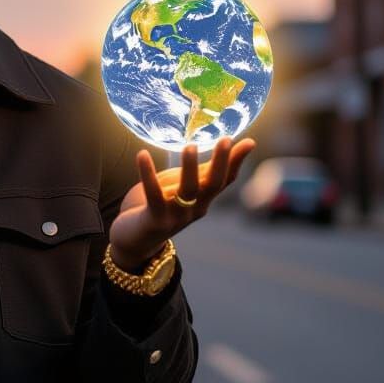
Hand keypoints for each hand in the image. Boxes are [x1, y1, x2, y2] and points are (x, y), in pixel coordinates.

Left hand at [108, 136, 255, 269]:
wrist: (133, 242)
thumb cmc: (157, 208)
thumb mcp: (179, 187)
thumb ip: (195, 171)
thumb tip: (215, 151)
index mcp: (202, 200)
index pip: (225, 181)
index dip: (236, 162)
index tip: (250, 142)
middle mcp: (194, 209)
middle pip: (212, 185)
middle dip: (221, 163)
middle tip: (225, 140)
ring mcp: (176, 216)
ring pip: (188, 191)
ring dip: (190, 169)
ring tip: (190, 146)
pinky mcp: (155, 220)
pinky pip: (153, 195)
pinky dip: (147, 174)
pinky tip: (142, 154)